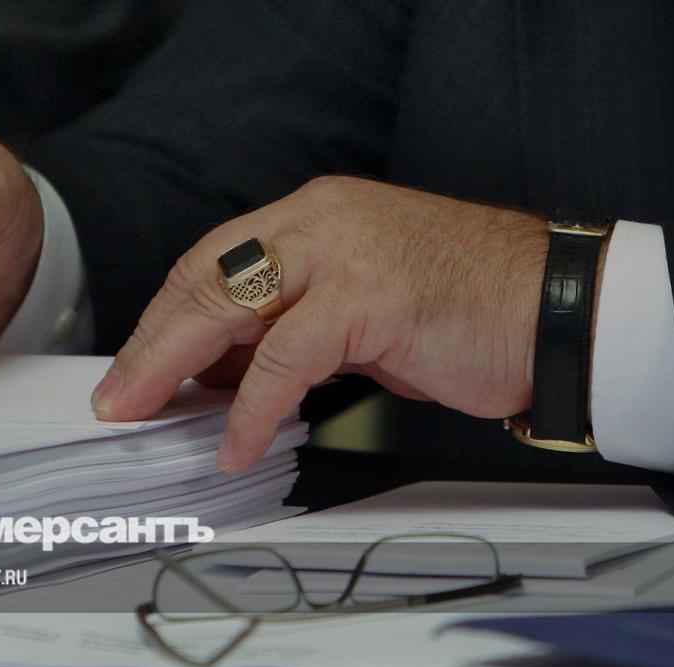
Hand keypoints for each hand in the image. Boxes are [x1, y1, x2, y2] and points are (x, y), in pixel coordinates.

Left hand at [91, 176, 551, 471]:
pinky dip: (252, 407)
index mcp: (314, 216)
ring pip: (228, 307)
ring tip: (145, 414)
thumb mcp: (361, 309)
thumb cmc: (467, 309)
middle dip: (152, 343)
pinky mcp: (369, 298)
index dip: (166, 317)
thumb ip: (292, 328)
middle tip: (117, 395)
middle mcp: (319, 221)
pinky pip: (285, 360)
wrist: (556, 307)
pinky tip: (234, 442)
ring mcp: (343, 253)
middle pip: (205, 279)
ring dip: (175, 368)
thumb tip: (225, 373)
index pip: (212, 261)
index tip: (137, 363)